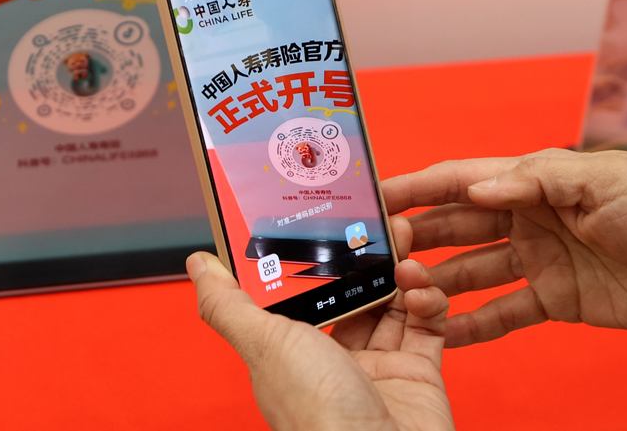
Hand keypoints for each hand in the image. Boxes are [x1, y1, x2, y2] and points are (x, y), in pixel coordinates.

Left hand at [187, 232, 455, 430]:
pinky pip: (426, 327)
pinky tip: (421, 285)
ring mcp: (378, 367)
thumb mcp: (264, 344)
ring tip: (404, 240)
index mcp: (290, 350)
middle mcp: (333, 359)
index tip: (328, 214)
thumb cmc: (316, 411)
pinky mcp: (419, 375)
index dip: (315, 253)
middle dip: (366, 255)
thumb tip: (198, 264)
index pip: (301, 291)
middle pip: (351, 292)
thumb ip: (229, 303)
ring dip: (400, 268)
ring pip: (392, 303)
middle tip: (380, 218)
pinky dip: (428, 300)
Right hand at [383, 149, 626, 345]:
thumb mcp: (602, 181)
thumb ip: (536, 180)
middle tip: (374, 257)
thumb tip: (478, 187)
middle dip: (413, 239)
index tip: (372, 197)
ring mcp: (540, 261)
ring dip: (435, 283)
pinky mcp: (557, 301)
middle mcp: (528, 218)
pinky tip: (439, 336)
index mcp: (534, 180)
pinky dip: (471, 326)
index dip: (414, 188)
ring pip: (470, 272)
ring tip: (397, 298)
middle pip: (454, 228)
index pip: (459, 182)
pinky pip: (502, 314)